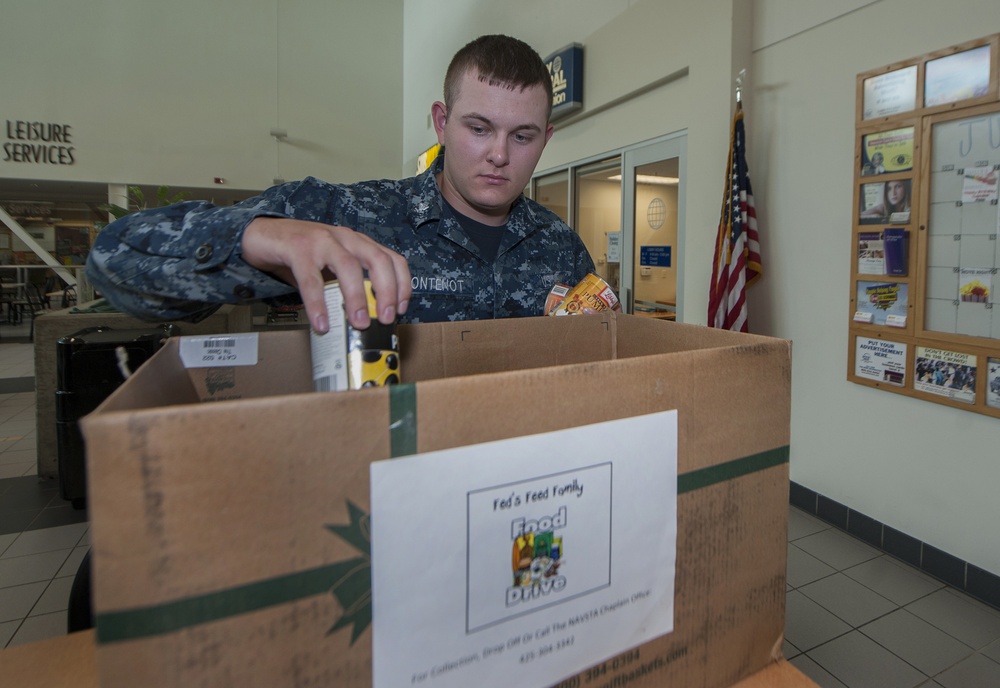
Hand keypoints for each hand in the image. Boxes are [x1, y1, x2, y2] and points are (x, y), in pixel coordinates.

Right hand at [242, 217, 410, 331]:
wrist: (264, 234)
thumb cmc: (303, 254)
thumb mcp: (333, 268)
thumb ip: (348, 287)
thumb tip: (364, 322)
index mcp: (358, 243)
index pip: (392, 259)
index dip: (402, 284)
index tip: (401, 309)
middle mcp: (345, 238)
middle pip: (378, 260)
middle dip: (387, 292)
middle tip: (386, 319)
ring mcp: (322, 240)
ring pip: (349, 266)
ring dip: (357, 298)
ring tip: (358, 323)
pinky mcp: (298, 248)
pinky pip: (311, 279)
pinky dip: (318, 304)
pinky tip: (321, 322)